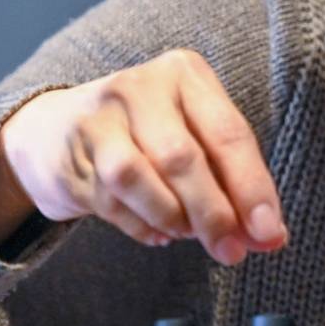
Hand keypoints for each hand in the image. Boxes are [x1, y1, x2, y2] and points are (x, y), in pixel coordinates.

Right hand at [0, 48, 286, 264]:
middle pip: (182, 158)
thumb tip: (268, 237)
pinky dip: (142, 225)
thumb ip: (233, 181)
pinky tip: (158, 233)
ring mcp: (99, 118)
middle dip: (213, 213)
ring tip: (187, 233)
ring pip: (137, 177)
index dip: (252, 188)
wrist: (55, 131)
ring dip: (171, 217)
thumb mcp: (196, 138)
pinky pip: (109, 200)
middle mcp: (140, 87)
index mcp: (185, 74)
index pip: (228, 133)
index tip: (269, 234)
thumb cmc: (148, 134)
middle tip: (231, 251)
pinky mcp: (70, 153)